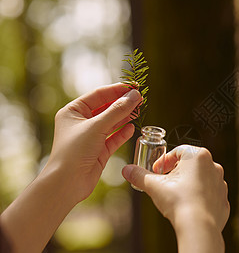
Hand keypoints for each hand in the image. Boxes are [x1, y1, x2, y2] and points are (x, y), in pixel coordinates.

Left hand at [44, 83, 141, 202]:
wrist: (67, 183)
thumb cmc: (74, 152)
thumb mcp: (97, 127)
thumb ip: (118, 110)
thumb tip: (135, 95)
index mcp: (73, 112)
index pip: (98, 95)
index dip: (117, 90)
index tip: (134, 87)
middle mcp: (81, 123)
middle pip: (106, 108)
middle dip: (123, 103)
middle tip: (140, 98)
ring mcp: (90, 137)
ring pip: (111, 122)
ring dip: (125, 117)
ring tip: (139, 110)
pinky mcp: (98, 151)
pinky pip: (113, 138)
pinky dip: (123, 132)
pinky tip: (132, 128)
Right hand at [122, 145, 229, 251]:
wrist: (198, 226)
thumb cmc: (178, 201)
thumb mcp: (154, 186)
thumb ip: (139, 176)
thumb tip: (127, 170)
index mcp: (199, 156)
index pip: (178, 151)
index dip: (165, 161)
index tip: (156, 171)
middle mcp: (213, 166)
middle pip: (190, 164)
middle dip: (177, 172)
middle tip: (164, 183)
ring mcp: (221, 183)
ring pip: (201, 179)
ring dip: (189, 184)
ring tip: (176, 196)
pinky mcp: (223, 199)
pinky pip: (209, 194)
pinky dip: (199, 198)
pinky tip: (189, 206)